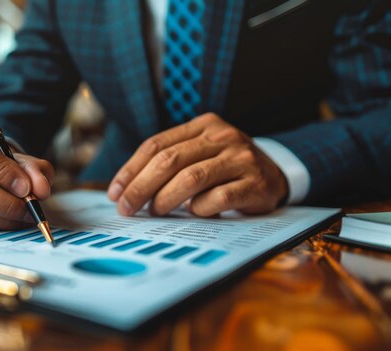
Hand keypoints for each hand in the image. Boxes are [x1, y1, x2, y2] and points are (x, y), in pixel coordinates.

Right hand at [0, 120, 53, 229]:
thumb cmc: (5, 160)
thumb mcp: (24, 158)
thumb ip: (35, 170)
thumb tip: (41, 190)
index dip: (2, 171)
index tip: (26, 188)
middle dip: (3, 202)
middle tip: (29, 209)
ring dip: (1, 218)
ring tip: (24, 217)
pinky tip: (11, 222)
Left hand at [107, 113, 287, 216]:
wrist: (277, 173)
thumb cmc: (225, 168)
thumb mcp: (200, 153)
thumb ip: (170, 163)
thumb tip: (126, 191)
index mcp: (202, 126)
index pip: (156, 144)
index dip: (131, 170)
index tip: (115, 193)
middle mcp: (222, 136)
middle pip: (169, 160)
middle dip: (140, 187)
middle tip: (126, 208)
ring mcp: (241, 158)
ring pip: (191, 178)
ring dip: (165, 199)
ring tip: (154, 212)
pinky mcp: (255, 183)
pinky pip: (218, 198)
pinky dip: (199, 209)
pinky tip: (192, 213)